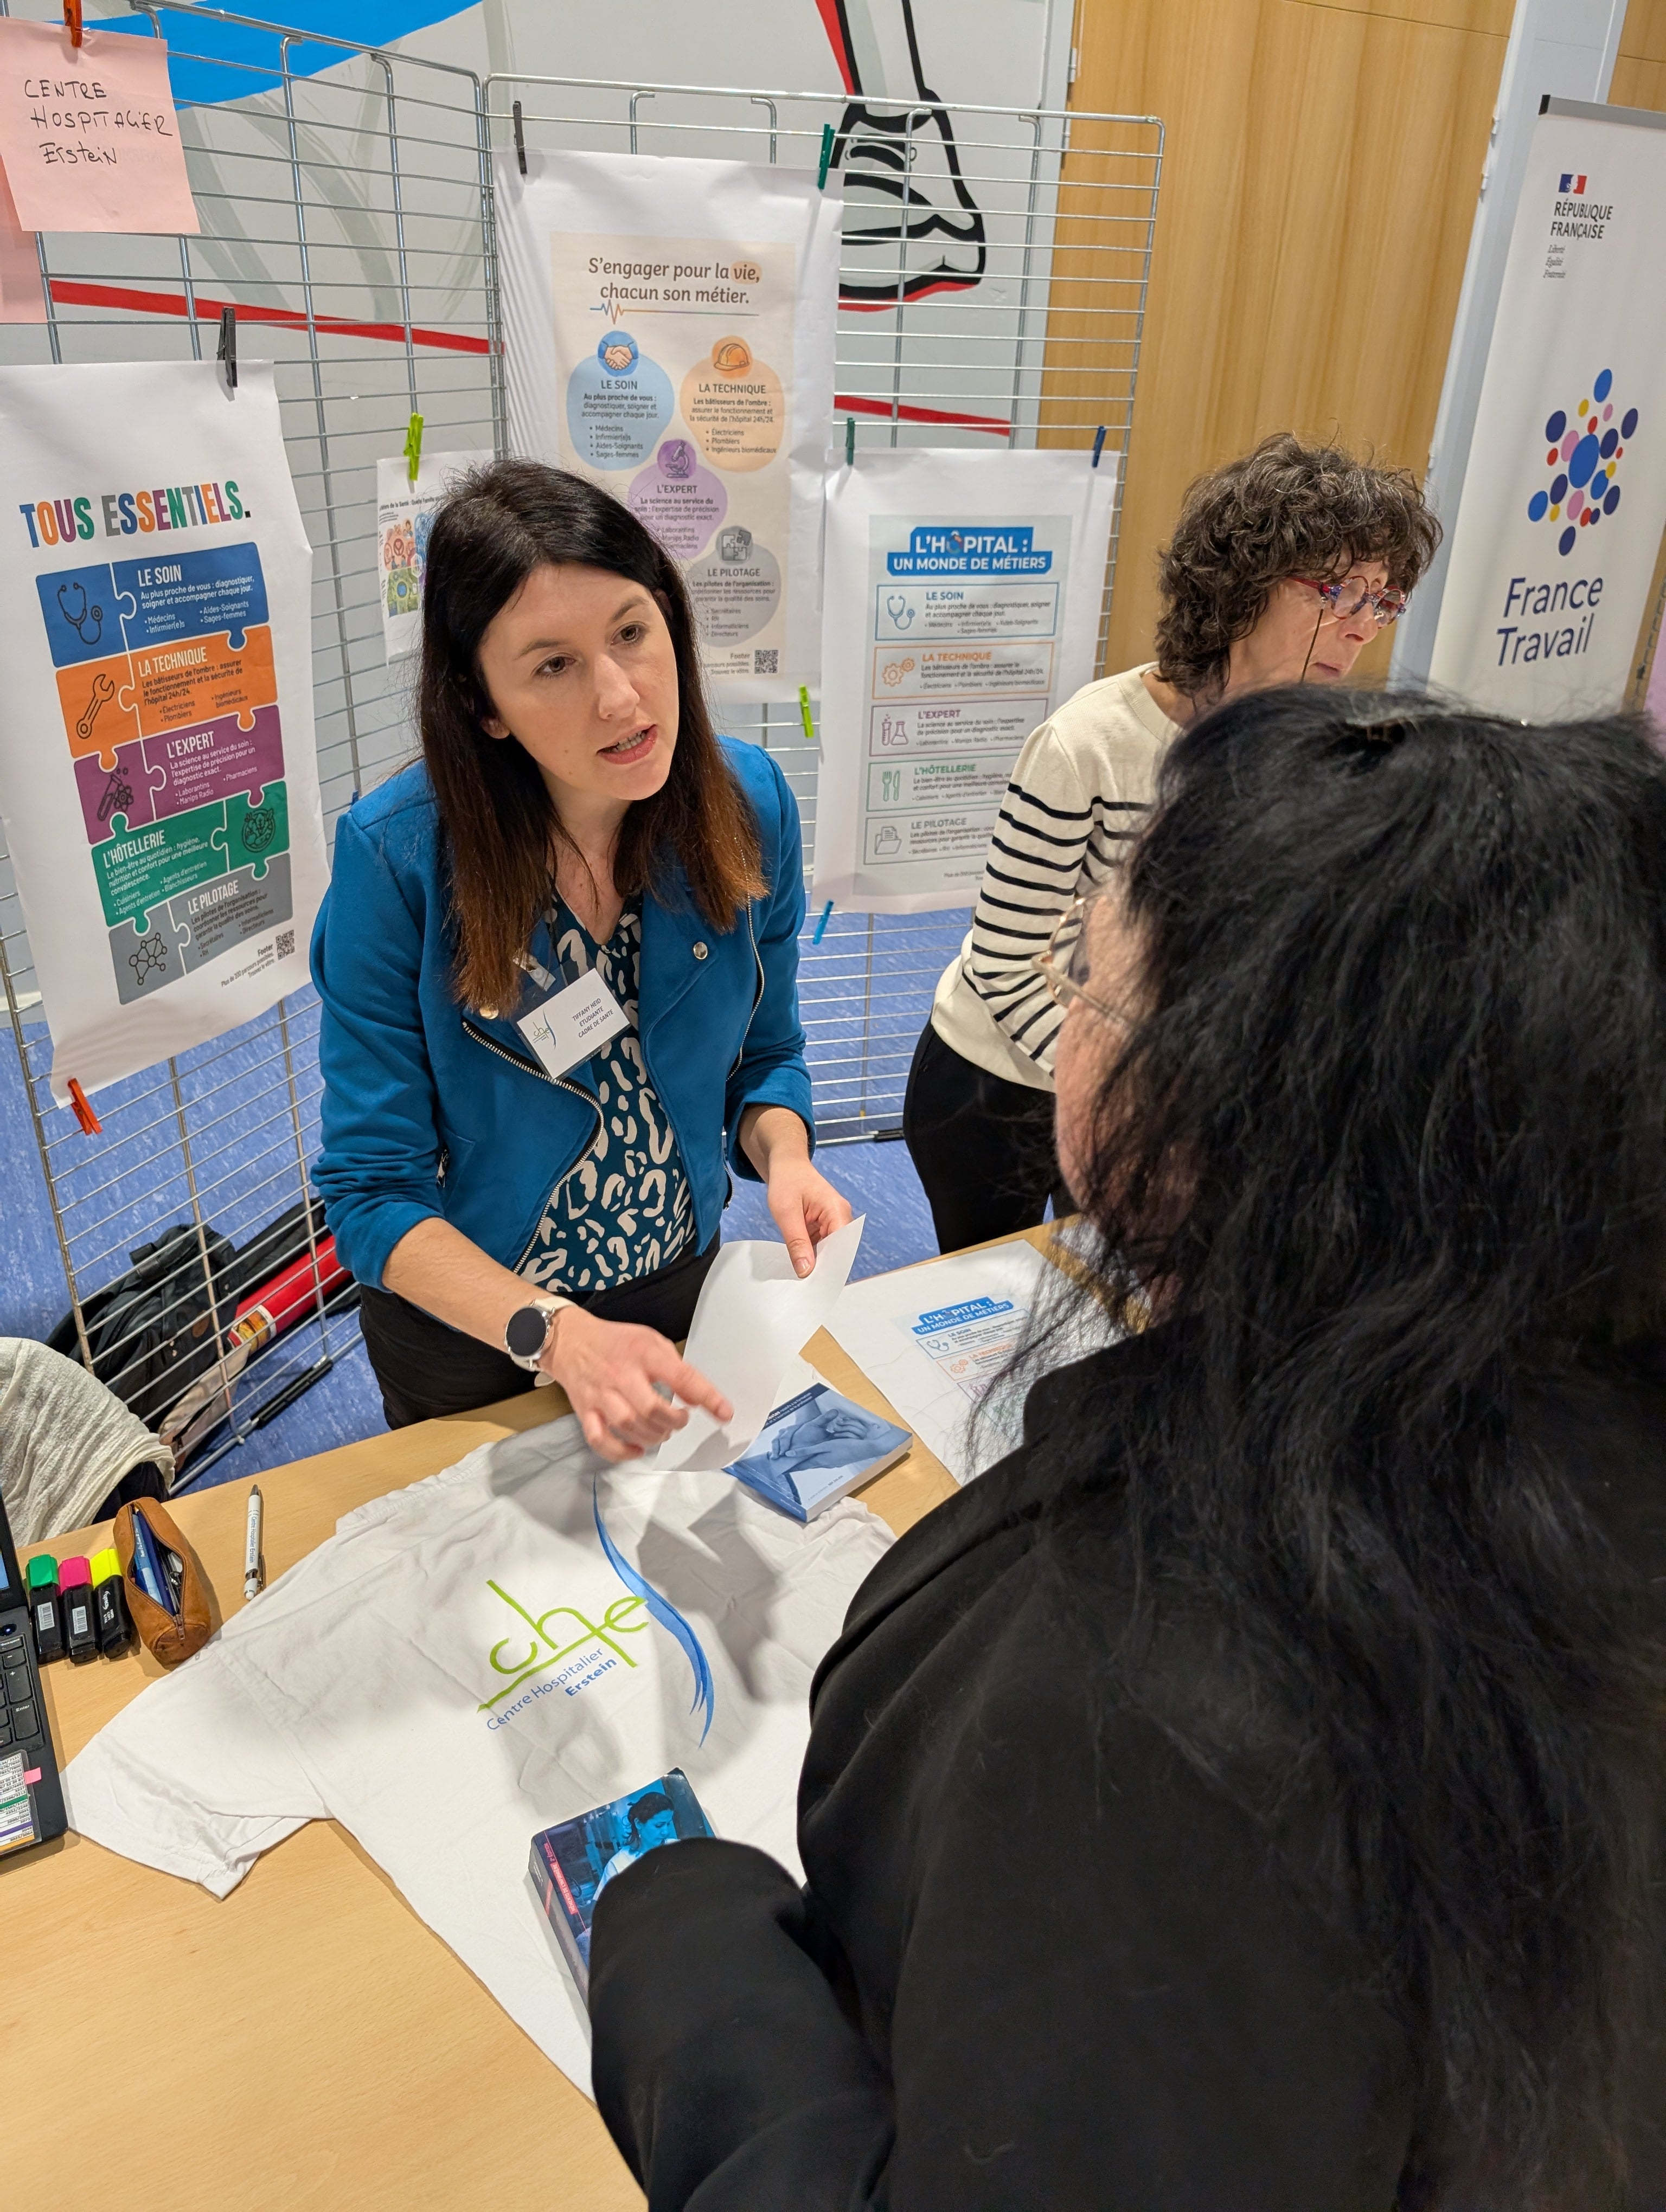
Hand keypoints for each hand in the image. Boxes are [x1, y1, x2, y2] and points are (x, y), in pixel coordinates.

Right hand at [541, 1305, 732, 1464]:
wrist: (570, 1340)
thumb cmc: (617, 1342)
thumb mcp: (651, 1341)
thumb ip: (676, 1368)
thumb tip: (697, 1399)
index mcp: (643, 1353)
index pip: (681, 1376)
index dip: (707, 1397)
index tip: (724, 1413)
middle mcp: (621, 1375)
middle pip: (651, 1409)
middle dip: (674, 1421)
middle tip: (680, 1420)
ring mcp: (600, 1395)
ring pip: (628, 1425)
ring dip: (653, 1436)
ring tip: (663, 1431)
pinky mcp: (585, 1411)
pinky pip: (599, 1439)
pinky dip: (621, 1451)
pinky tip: (638, 1450)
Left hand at [765, 1153, 854, 1277]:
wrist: (786, 1166)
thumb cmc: (787, 1181)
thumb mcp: (786, 1213)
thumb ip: (796, 1242)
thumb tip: (806, 1269)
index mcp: (836, 1209)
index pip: (842, 1246)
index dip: (831, 1266)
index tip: (817, 1283)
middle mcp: (840, 1216)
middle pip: (838, 1251)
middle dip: (824, 1267)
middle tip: (806, 1284)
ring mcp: (833, 1222)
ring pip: (830, 1251)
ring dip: (817, 1263)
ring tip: (802, 1276)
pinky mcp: (825, 1227)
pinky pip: (822, 1246)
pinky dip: (812, 1255)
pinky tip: (801, 1265)